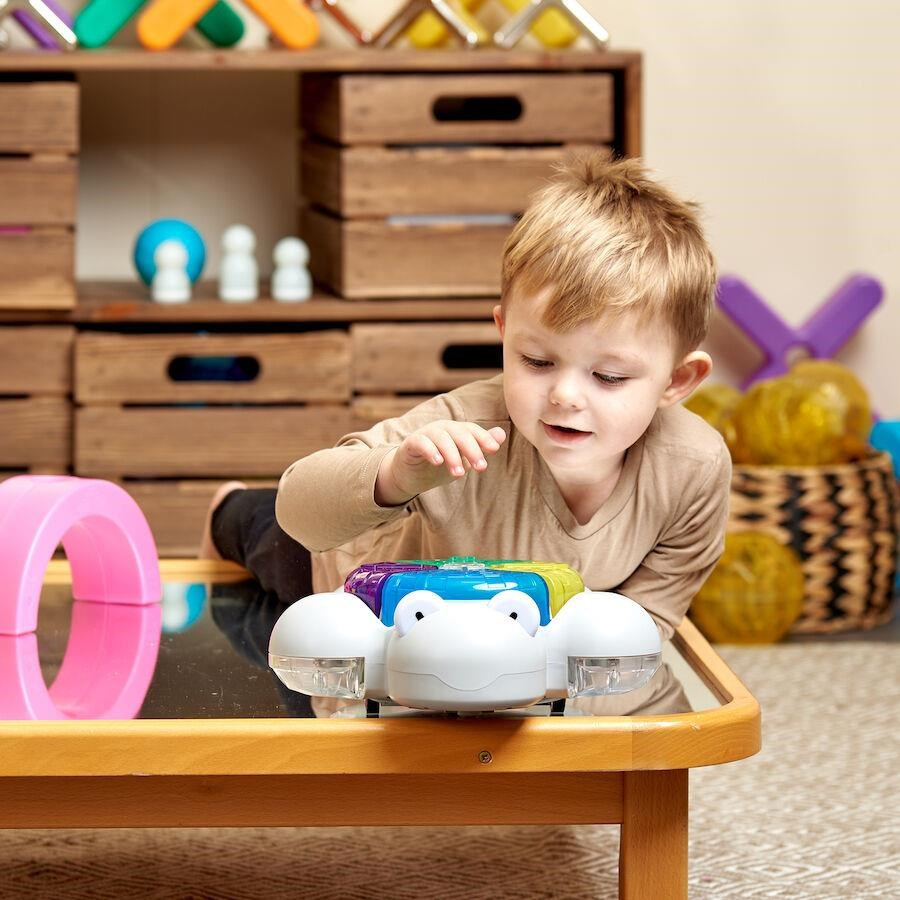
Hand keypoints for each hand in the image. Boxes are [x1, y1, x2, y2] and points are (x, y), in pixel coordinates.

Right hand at [375, 420, 506, 506]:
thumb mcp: (462, 459)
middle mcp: (441, 429)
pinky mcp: (410, 444)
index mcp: (455, 431)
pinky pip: (420, 442)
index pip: (471, 430)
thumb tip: (501, 434)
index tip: (494, 450)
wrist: (409, 476)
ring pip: (441, 438)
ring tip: (459, 474)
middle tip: (481, 467)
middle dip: (472, 449)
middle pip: (459, 432)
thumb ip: (480, 447)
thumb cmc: (438, 466)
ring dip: (452, 455)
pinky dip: (430, 450)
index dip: (483, 438)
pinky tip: (438, 461)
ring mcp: (425, 434)